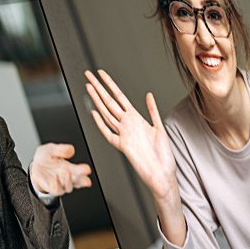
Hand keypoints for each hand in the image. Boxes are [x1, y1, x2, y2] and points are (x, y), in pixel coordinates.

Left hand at [29, 141, 95, 199]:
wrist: (34, 165)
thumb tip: (71, 150)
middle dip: (83, 181)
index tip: (87, 169)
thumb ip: (61, 149)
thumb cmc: (45, 157)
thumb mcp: (51, 149)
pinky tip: (55, 178)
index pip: (80, 170)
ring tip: (67, 172)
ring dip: (69, 182)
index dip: (84, 170)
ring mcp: (60, 184)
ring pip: (68, 188)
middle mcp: (67, 177)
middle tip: (86, 180)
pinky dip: (57, 185)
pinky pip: (57, 191)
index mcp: (70, 167)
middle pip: (79, 182)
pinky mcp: (52, 188)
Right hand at [80, 70, 194, 248]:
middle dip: (98, 87)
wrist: (162, 175)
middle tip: (88, 74)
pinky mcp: (123, 146)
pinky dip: (102, 124)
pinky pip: (109, 133)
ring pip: (107, 114)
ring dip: (98, 100)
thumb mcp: (159, 128)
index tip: (101, 73)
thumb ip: (152, 111)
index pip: (119, 97)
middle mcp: (127, 125)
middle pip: (109, 102)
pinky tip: (95, 113)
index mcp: (136, 119)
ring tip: (88, 86)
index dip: (110, 85)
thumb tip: (148, 94)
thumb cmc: (161, 155)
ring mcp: (123, 134)